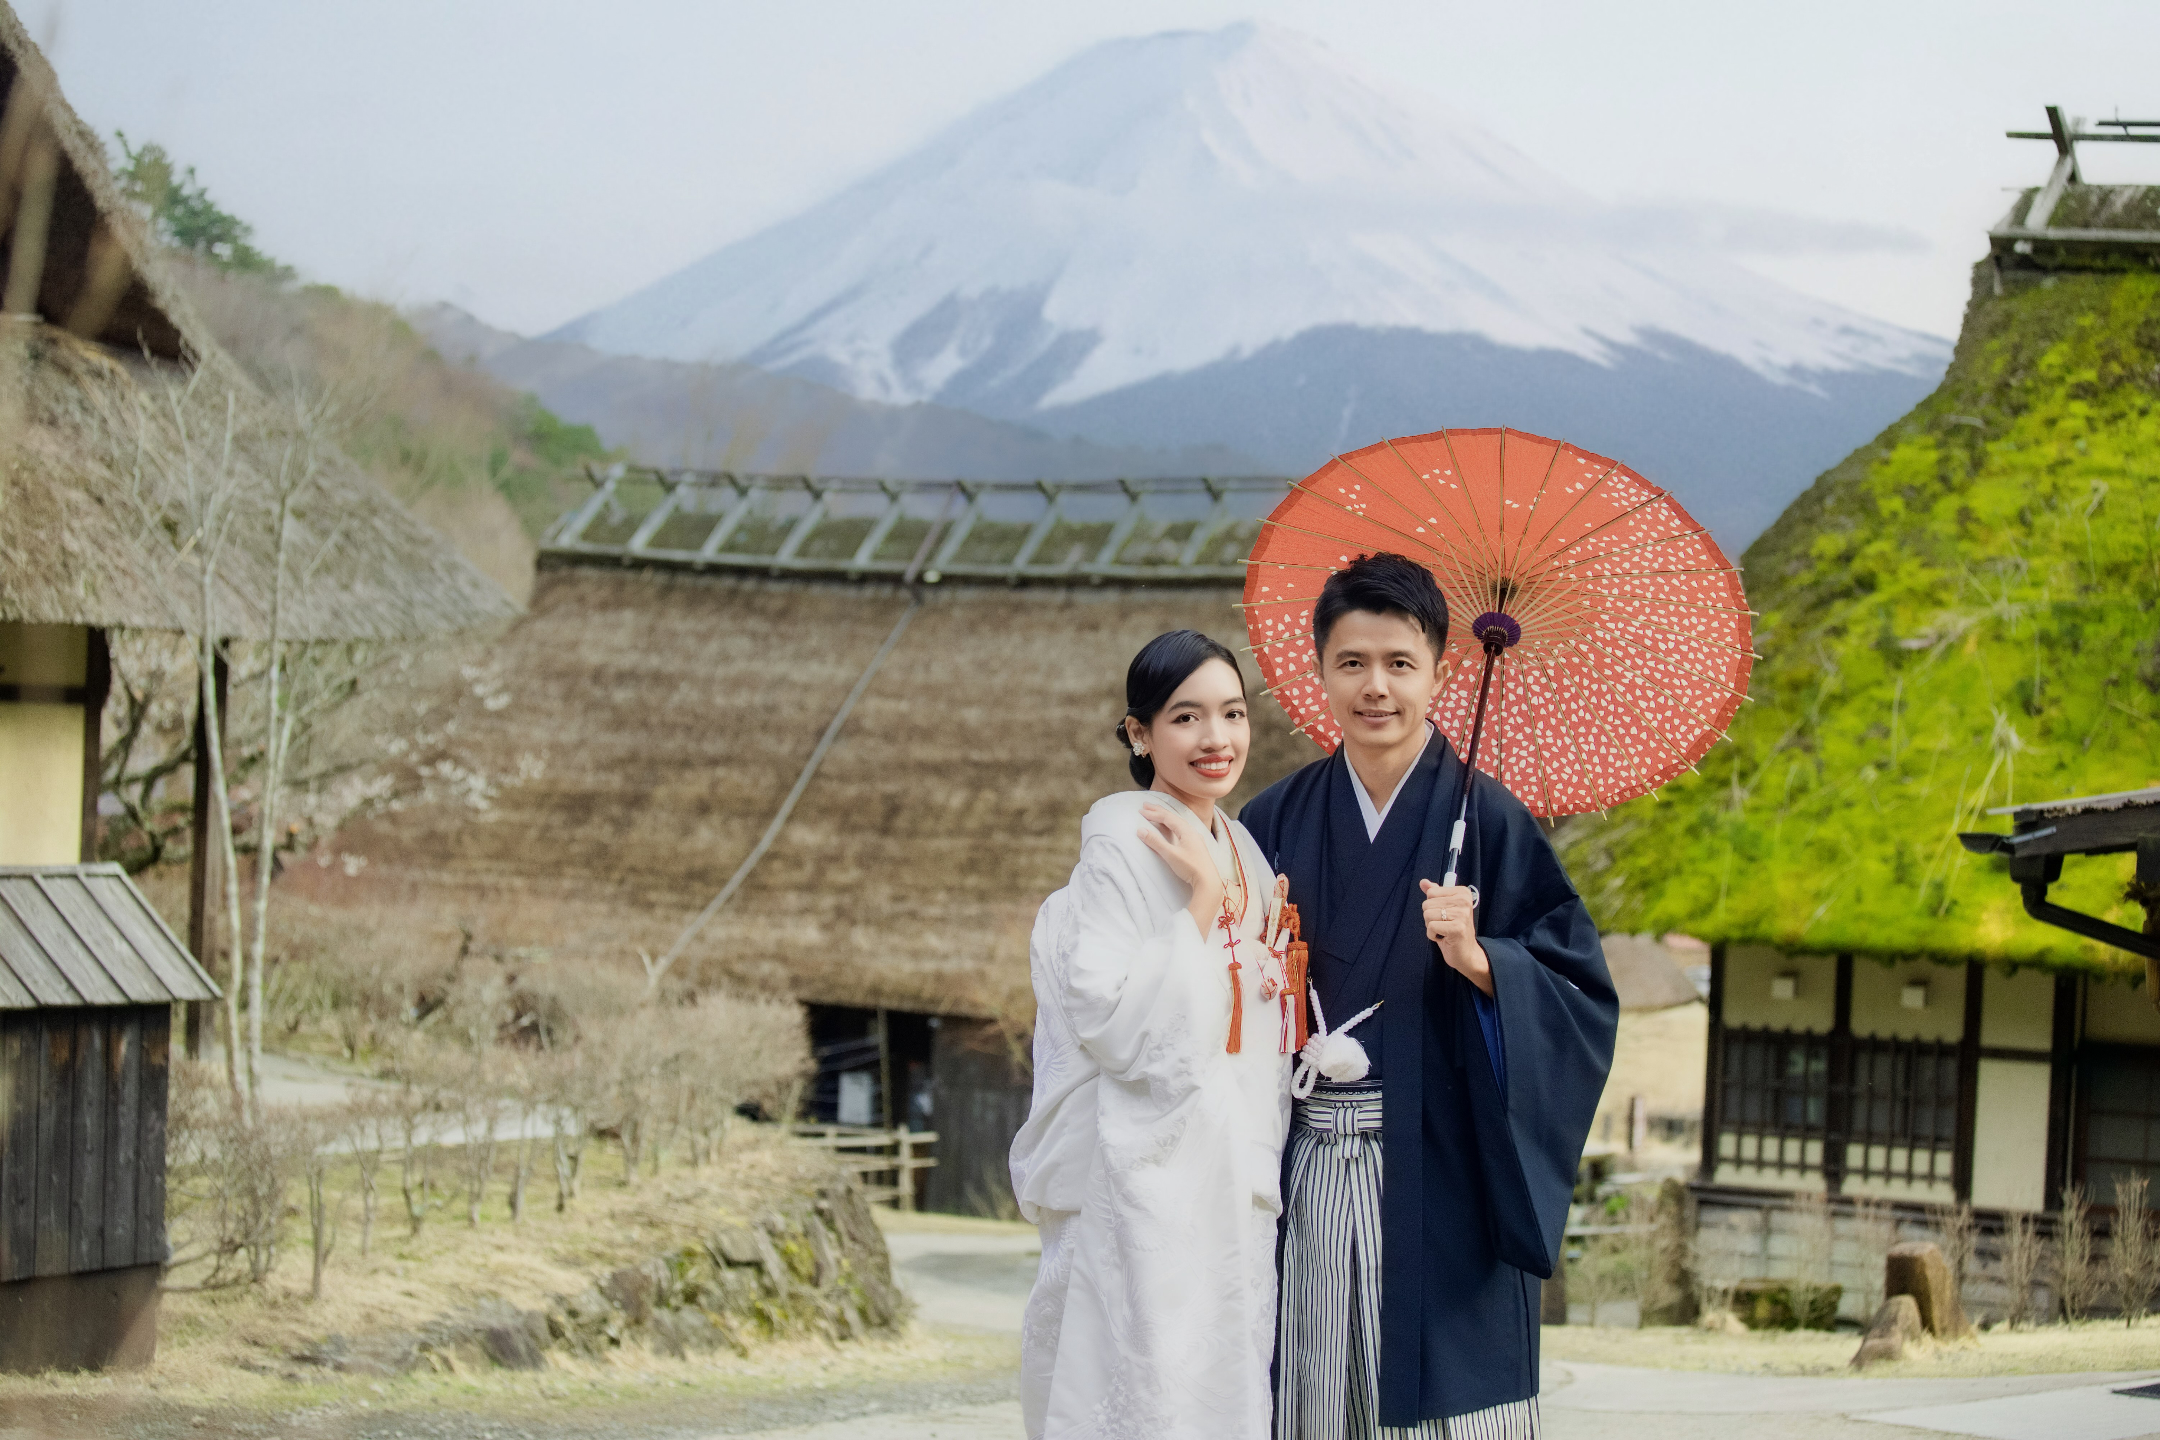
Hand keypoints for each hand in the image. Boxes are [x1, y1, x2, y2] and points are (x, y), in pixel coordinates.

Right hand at [1139, 803, 1226, 930]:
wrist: (1208, 881)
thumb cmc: (1190, 867)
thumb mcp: (1170, 854)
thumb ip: (1155, 842)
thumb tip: (1141, 830)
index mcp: (1186, 831)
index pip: (1167, 818)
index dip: (1154, 813)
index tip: (1141, 810)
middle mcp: (1192, 832)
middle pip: (1173, 818)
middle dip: (1159, 811)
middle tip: (1146, 806)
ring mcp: (1195, 839)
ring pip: (1178, 824)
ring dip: (1165, 818)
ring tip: (1156, 814)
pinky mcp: (1196, 847)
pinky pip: (1181, 830)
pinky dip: (1172, 826)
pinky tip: (1171, 829)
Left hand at [1419, 880, 1492, 996]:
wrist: (1466, 953)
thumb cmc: (1453, 929)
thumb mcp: (1444, 908)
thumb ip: (1435, 893)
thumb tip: (1423, 882)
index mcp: (1462, 892)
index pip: (1431, 892)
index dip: (1432, 906)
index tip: (1444, 915)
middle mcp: (1464, 901)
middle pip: (1427, 904)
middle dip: (1430, 917)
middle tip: (1444, 925)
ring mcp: (1462, 914)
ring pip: (1427, 915)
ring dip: (1431, 926)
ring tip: (1444, 931)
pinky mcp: (1457, 928)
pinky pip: (1430, 926)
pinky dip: (1432, 935)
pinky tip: (1443, 937)